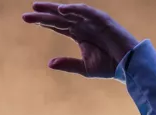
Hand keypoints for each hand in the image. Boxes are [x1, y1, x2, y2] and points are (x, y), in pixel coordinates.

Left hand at [23, 3, 138, 77]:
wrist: (129, 66)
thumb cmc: (110, 66)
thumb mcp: (85, 68)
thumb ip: (68, 64)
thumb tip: (49, 63)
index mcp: (79, 34)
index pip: (57, 25)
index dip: (42, 22)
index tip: (26, 19)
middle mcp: (83, 25)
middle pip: (59, 17)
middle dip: (43, 14)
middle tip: (26, 14)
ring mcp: (92, 21)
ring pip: (69, 12)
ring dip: (54, 8)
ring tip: (38, 6)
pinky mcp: (102, 21)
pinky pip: (86, 12)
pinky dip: (74, 9)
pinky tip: (62, 10)